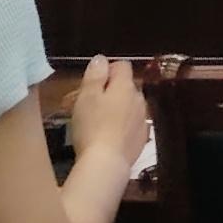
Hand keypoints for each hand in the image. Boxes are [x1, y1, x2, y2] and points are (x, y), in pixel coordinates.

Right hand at [66, 55, 147, 177]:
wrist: (106, 163)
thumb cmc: (92, 127)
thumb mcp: (87, 97)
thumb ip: (95, 75)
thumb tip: (101, 59)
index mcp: (126, 86)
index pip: (122, 65)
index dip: (105, 70)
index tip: (89, 84)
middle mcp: (139, 99)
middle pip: (122, 87)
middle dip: (103, 92)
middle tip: (80, 105)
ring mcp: (142, 119)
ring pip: (126, 106)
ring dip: (111, 108)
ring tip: (90, 122)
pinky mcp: (141, 138)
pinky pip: (129, 124)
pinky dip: (118, 125)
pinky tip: (104, 135)